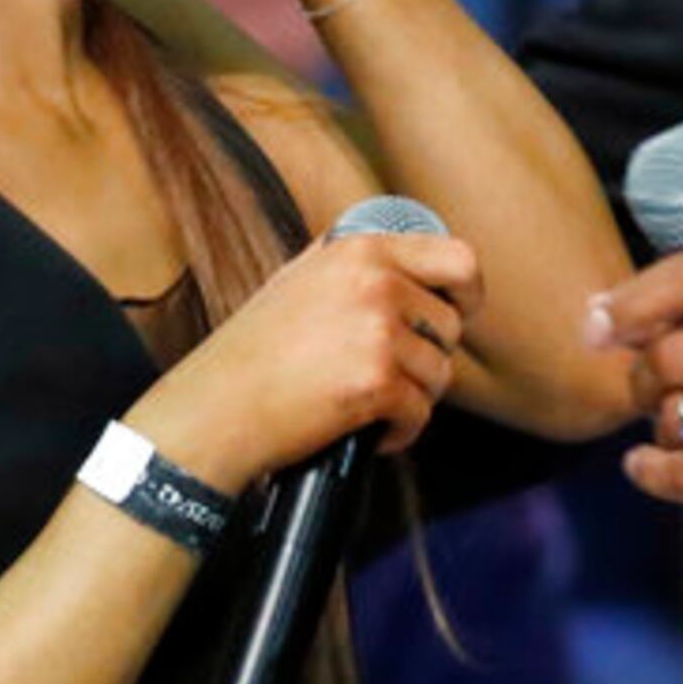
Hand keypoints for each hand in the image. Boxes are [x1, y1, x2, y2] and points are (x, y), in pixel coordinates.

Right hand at [138, 226, 478, 489]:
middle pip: (450, 325)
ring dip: (412, 397)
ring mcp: (378, 332)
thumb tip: (411, 260)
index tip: (458, 314)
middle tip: (393, 375)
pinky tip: (370, 432)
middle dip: (429, 357)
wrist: (214, 409)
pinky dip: (400, 432)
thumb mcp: (298, 280)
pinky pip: (420, 412)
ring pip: (439, 373)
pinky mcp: (377, 382)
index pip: (459, 259)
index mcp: (361, 251)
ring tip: (368, 404)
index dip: (468, 293)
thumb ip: (354, 264)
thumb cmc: (252, 352)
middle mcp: (375, 283)